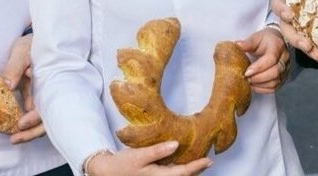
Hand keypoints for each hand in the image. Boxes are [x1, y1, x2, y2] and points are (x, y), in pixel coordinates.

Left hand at [2, 33, 44, 143]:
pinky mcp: (36, 95)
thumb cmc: (32, 44)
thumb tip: (8, 85)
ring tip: (14, 139)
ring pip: (42, 119)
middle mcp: (50, 91)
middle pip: (47, 118)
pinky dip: (26, 121)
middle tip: (15, 138)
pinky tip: (14, 128)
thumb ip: (14, 67)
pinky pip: (34, 112)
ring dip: (29, 130)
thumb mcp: (21, 51)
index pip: (47, 106)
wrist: (37, 39)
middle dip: (32, 131)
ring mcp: (44, 94)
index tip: (21, 124)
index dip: (36, 118)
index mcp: (50, 81)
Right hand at [86, 142, 210, 175]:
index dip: (197, 167)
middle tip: (208, 162)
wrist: (108, 172)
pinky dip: (179, 170)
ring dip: (189, 171)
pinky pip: (171, 174)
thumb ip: (158, 151)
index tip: (209, 160)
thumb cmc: (123, 164)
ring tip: (199, 163)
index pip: (183, 172)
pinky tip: (180, 164)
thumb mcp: (139, 155)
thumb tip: (176, 144)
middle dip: (196, 170)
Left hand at [235, 26, 288, 93]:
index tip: (246, 72)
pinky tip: (253, 86)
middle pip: (275, 72)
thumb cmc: (266, 40)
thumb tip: (237, 46)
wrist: (276, 42)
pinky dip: (263, 89)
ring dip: (260, 84)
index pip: (271, 59)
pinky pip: (275, 88)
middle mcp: (284, 58)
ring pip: (275, 82)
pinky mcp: (283, 78)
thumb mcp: (256, 37)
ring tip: (248, 82)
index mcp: (278, 46)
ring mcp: (286, 69)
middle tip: (245, 78)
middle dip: (258, 77)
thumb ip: (247, 42)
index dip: (258, 67)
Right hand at [269, 0, 317, 62]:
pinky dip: (314, 51)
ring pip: (295, 39)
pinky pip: (307, 44)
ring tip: (317, 55)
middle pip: (286, 27)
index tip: (290, 15)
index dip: (282, 10)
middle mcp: (287, 14)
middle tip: (306, 45)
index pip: (278, 3)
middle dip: (295, 37)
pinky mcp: (305, 33)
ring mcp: (295, 25)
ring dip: (305, 47)